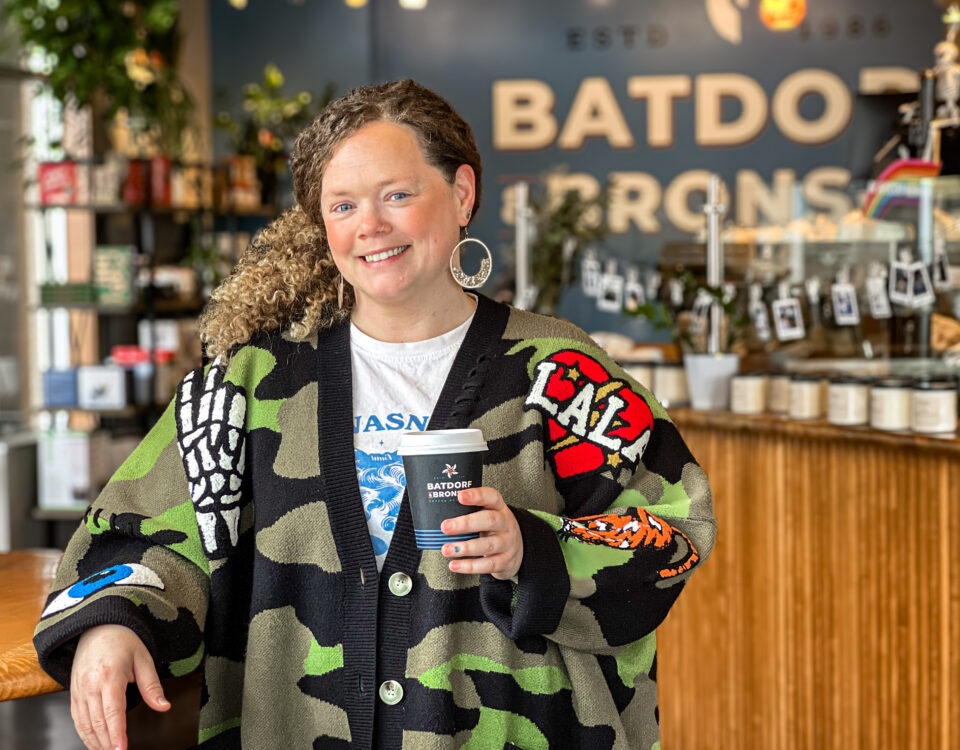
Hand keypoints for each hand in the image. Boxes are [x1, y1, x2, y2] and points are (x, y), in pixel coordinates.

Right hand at [71, 624, 169, 749]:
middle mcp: (91, 685)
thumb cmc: (123, 641)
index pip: (113, 712)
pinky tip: (94, 742)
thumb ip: (152, 686)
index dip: (117, 734)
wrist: (98, 627)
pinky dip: (84, 733)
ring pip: (84, 724)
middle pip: (98, 722)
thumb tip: (163, 706)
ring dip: (95, 742)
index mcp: (110, 676)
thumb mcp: (144, 659)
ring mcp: (79, 690)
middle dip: (107, 743)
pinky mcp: (74, 693)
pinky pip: (77, 718)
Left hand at [441, 487, 522, 579]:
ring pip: (487, 545)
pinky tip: (454, 565)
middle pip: (489, 520)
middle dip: (466, 524)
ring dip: (464, 548)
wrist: (518, 549)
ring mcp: (506, 543)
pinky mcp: (504, 561)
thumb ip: (469, 511)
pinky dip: (469, 566)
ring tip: (446, 549)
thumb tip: (439, 512)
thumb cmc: (494, 528)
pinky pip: (487, 565)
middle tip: (445, 527)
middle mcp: (505, 524)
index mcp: (499, 508)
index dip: (476, 495)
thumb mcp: (488, 514)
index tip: (460, 496)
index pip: (491, 497)